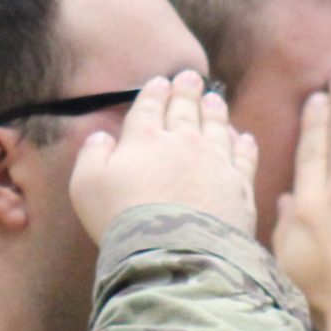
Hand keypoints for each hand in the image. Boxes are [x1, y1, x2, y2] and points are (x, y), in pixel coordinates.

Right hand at [67, 72, 259, 241]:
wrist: (174, 253)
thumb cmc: (122, 221)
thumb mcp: (86, 186)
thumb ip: (91, 154)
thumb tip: (101, 136)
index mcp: (144, 138)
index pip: (150, 106)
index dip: (154, 91)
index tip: (160, 81)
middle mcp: (183, 142)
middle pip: (186, 109)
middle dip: (187, 90)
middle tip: (192, 77)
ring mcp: (215, 162)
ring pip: (217, 126)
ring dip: (215, 110)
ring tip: (215, 99)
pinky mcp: (238, 186)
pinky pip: (243, 157)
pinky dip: (243, 145)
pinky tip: (244, 138)